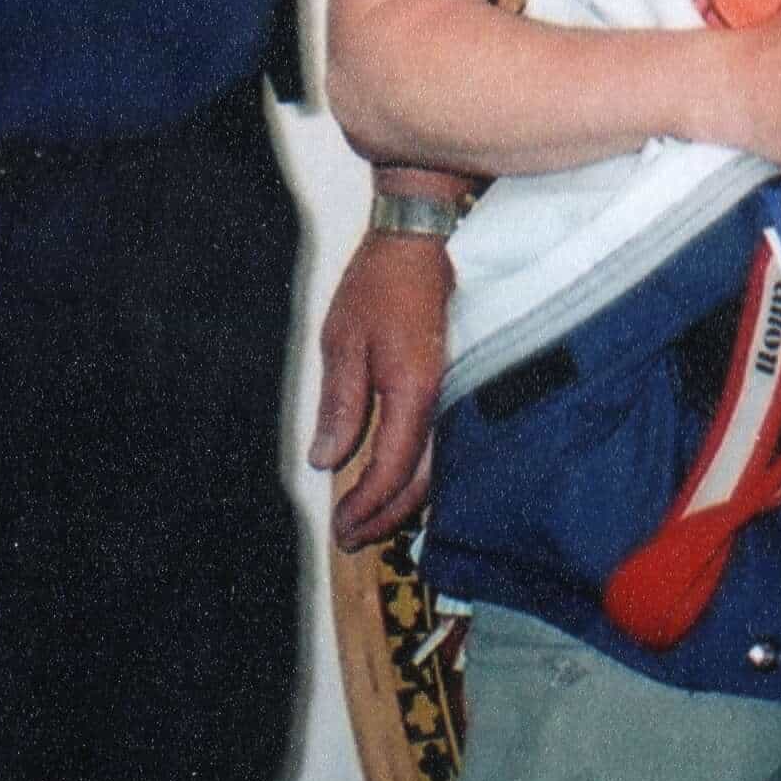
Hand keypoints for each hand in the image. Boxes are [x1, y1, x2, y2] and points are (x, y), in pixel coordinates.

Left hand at [309, 227, 453, 547]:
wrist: (420, 242)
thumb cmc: (380, 284)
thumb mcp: (343, 341)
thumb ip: (340, 405)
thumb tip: (327, 460)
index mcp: (413, 390)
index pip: (392, 468)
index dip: (367, 505)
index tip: (341, 528)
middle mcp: (442, 399)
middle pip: (421, 481)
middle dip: (385, 517)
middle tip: (350, 539)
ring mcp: (453, 393)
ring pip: (435, 468)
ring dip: (401, 501)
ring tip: (368, 521)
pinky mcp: (451, 387)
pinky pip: (440, 446)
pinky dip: (415, 475)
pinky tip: (395, 483)